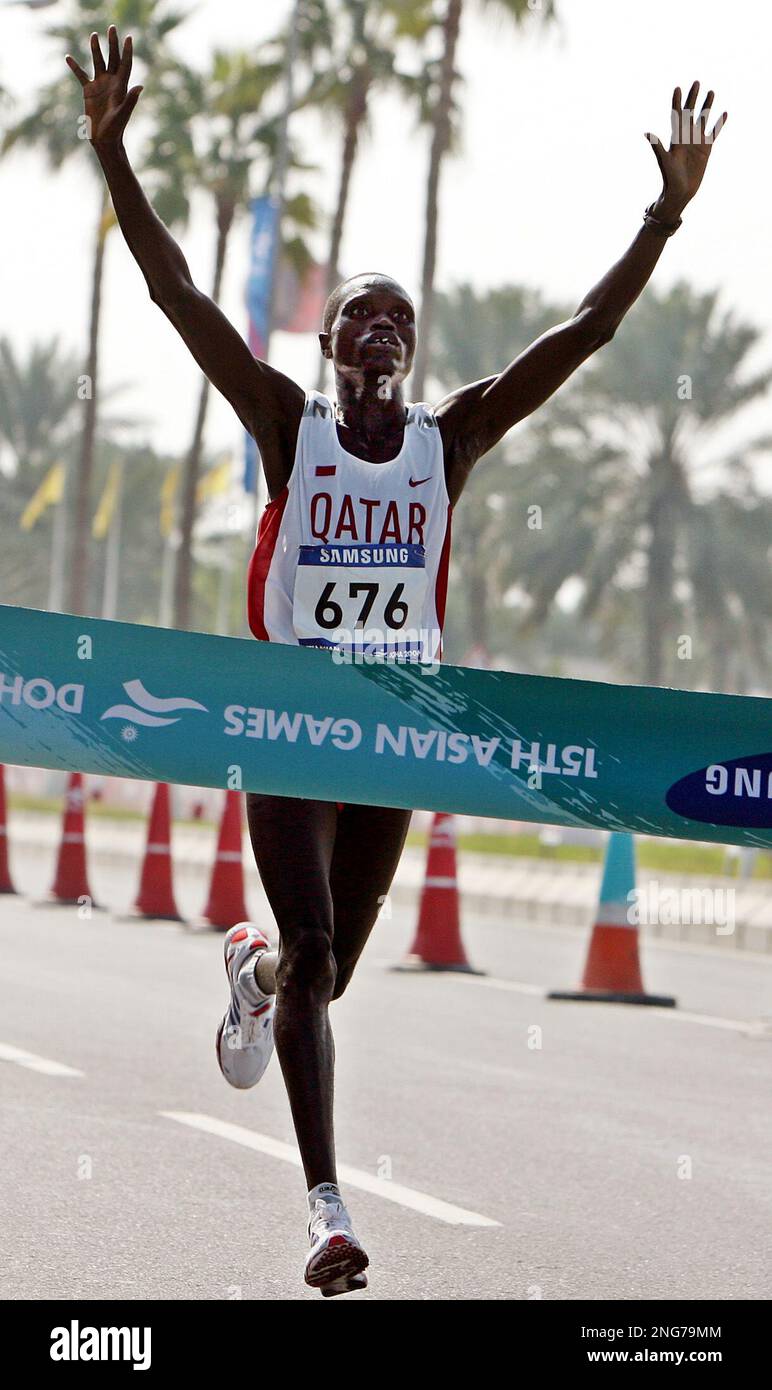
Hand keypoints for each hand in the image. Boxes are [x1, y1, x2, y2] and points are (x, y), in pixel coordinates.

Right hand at [66, 26, 141, 145]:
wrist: (104, 139)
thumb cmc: (116, 128)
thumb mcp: (123, 113)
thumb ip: (131, 99)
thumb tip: (140, 87)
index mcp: (121, 86)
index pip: (125, 64)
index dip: (127, 51)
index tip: (128, 37)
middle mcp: (111, 83)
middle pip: (112, 58)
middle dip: (112, 44)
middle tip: (112, 28)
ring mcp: (100, 85)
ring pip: (97, 62)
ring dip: (95, 49)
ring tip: (93, 35)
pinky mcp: (89, 91)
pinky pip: (81, 75)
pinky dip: (74, 66)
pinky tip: (67, 57)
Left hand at [645, 82, 725, 216]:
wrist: (681, 191)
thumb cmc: (670, 177)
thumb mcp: (664, 161)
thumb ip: (657, 146)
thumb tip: (647, 134)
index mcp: (676, 137)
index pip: (676, 115)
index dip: (676, 102)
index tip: (677, 88)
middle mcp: (686, 136)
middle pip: (690, 112)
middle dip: (693, 98)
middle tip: (696, 82)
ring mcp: (697, 141)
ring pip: (703, 118)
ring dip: (707, 106)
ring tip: (711, 92)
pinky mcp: (706, 148)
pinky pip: (714, 132)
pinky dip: (719, 123)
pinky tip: (725, 113)